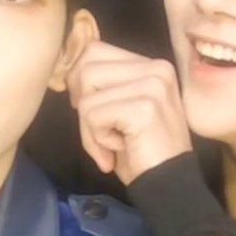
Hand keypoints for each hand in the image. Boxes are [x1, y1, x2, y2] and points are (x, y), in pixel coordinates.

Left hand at [67, 41, 191, 184]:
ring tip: (111, 144)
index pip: (94, 50)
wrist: (168, 186)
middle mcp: (156, 68)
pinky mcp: (143, 107)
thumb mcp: (122, 106)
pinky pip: (92, 116)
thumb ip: (104, 82)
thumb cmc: (141, 150)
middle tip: (101, 130)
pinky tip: (118, 151)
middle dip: (83, 105)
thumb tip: (67, 66)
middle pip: (86, 68)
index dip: (79, 81)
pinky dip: (95, 141)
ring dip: (89, 128)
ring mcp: (152, 86)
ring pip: (86, 95)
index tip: (92, 111)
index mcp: (152, 64)